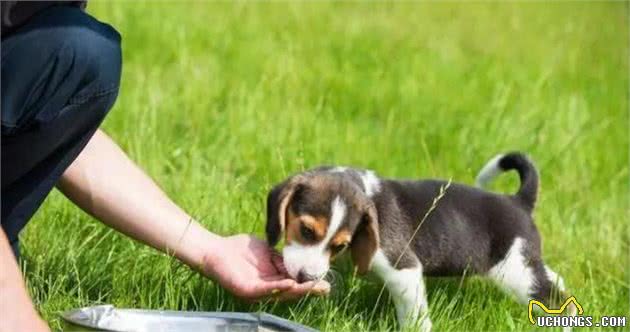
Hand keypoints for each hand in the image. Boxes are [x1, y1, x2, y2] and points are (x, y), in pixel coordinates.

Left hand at [201, 234, 329, 300]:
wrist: (217, 249)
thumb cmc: (240, 249)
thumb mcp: (268, 251)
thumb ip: (282, 258)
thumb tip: (299, 263)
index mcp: (273, 278)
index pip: (295, 282)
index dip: (310, 282)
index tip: (326, 280)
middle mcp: (267, 288)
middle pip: (292, 291)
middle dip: (309, 289)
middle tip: (325, 287)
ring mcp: (257, 291)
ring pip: (281, 293)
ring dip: (297, 290)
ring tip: (311, 286)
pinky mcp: (246, 290)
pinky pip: (265, 290)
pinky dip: (278, 287)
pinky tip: (289, 283)